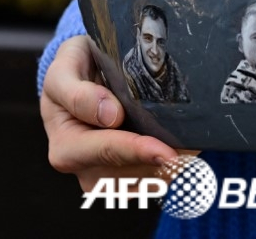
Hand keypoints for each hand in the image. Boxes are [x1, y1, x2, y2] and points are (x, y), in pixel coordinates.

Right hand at [40, 35, 179, 191]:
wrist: (77, 78)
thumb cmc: (69, 73)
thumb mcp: (63, 72)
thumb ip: (77, 93)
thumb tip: (110, 115)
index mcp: (66, 147)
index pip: (106, 152)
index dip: (136, 151)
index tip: (165, 152)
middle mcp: (86, 169)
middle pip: (131, 175)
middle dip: (162, 165)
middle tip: (191, 152)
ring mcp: (108, 176)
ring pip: (147, 182)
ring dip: (172, 169)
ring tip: (192, 150)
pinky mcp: (128, 176)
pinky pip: (157, 179)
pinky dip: (175, 167)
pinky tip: (187, 151)